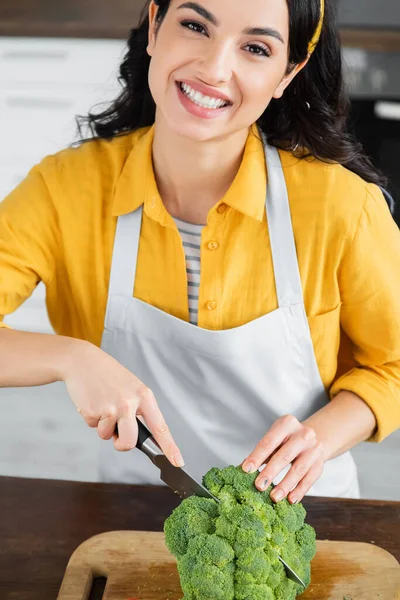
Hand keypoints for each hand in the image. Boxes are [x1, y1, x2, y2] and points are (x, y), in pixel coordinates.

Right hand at [61, 340, 183, 466]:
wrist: (83, 361)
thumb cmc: (109, 375)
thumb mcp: (132, 388)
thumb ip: (138, 409)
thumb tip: (141, 436)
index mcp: (144, 396)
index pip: (160, 427)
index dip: (170, 447)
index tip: (178, 462)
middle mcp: (129, 403)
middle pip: (130, 441)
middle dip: (121, 443)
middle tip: (117, 433)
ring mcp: (110, 408)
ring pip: (108, 436)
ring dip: (104, 427)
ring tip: (103, 405)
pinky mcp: (92, 411)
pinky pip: (93, 426)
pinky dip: (92, 418)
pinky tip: (92, 401)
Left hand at [242, 415, 323, 503]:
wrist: (316, 437)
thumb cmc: (288, 440)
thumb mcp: (275, 439)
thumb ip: (261, 452)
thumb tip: (241, 469)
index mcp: (287, 424)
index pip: (269, 441)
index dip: (257, 456)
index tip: (246, 469)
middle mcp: (303, 434)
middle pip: (284, 455)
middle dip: (270, 472)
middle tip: (259, 486)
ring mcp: (314, 448)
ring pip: (299, 469)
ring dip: (285, 485)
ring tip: (273, 497)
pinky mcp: (320, 463)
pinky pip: (309, 479)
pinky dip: (300, 491)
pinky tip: (290, 500)